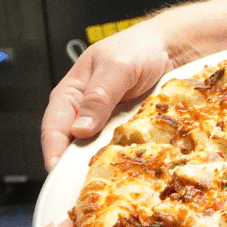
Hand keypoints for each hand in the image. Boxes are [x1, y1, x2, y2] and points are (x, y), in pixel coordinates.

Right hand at [41, 25, 171, 169]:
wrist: (172, 46)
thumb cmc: (139, 48)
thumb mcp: (117, 67)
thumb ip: (99, 95)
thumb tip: (79, 129)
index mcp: (71, 94)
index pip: (54, 128)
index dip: (53, 151)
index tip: (57, 171)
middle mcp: (87, 111)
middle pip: (75, 145)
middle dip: (78, 164)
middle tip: (86, 181)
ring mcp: (109, 121)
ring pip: (99, 149)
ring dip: (104, 161)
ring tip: (109, 175)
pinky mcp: (130, 127)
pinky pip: (123, 145)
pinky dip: (125, 154)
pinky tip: (131, 163)